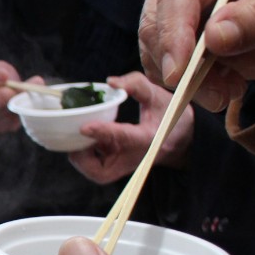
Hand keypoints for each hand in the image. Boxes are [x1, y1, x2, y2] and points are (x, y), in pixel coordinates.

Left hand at [69, 73, 192, 183]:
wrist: (179, 141)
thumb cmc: (169, 117)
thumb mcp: (159, 96)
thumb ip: (136, 84)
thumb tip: (110, 81)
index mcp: (148, 139)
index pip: (123, 138)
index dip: (102, 133)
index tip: (84, 127)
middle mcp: (132, 159)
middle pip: (100, 171)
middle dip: (82, 155)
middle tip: (75, 131)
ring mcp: (122, 167)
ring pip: (94, 172)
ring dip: (80, 156)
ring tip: (79, 132)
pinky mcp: (114, 169)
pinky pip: (92, 168)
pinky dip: (83, 155)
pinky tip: (84, 136)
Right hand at [139, 0, 254, 110]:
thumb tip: (213, 37)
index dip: (173, 33)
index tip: (179, 74)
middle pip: (156, 23)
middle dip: (179, 66)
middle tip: (218, 96)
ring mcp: (176, 5)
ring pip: (156, 50)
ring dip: (188, 81)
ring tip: (231, 90)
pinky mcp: (178, 35)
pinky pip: (166, 67)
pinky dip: (192, 85)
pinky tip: (227, 84)